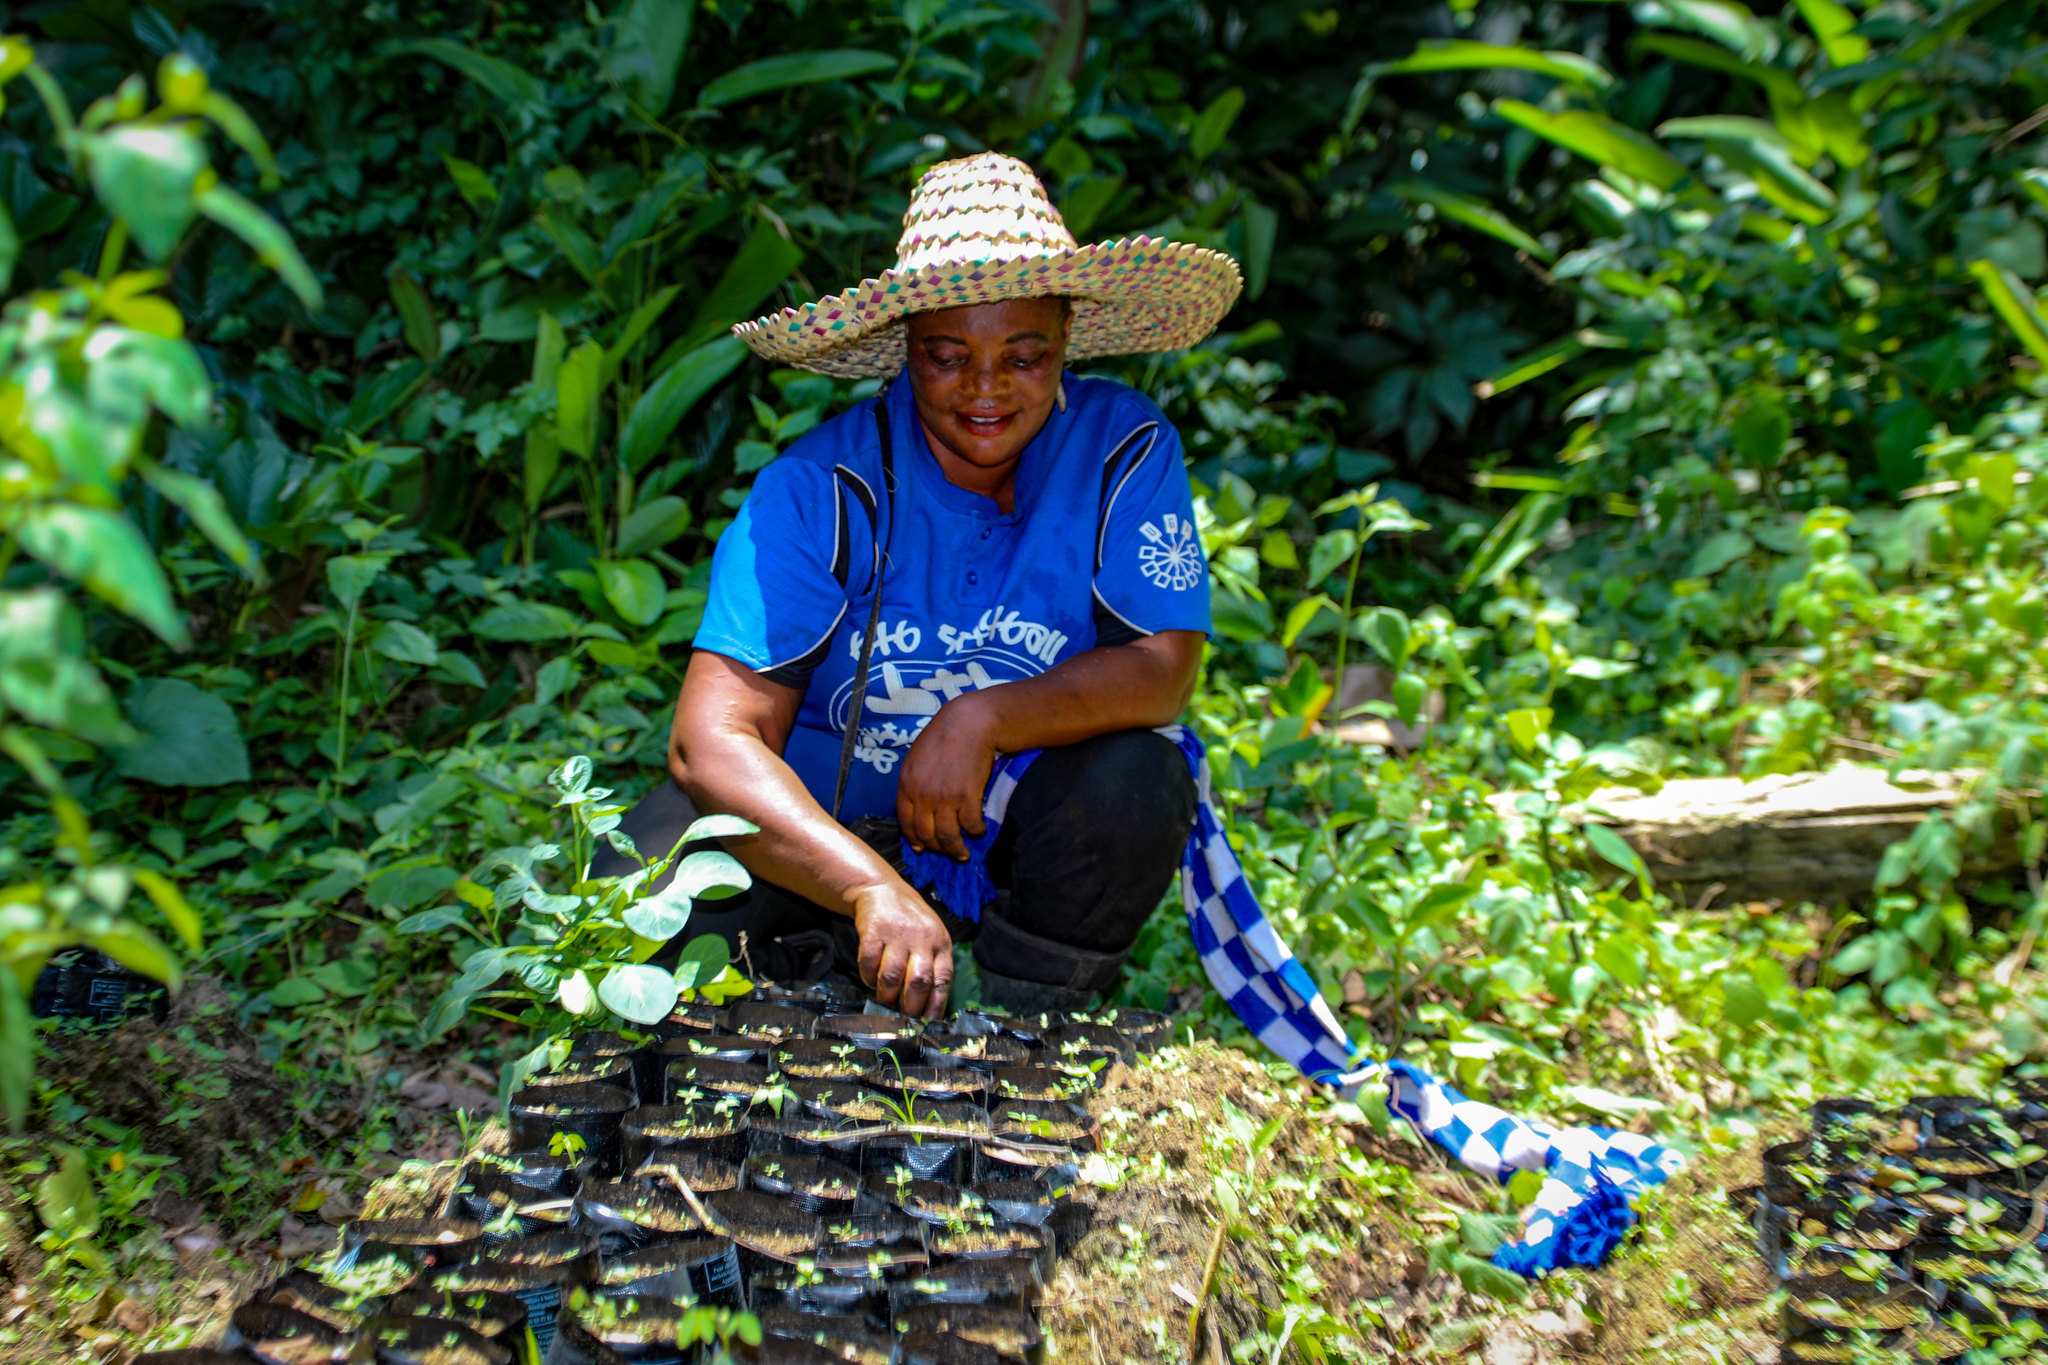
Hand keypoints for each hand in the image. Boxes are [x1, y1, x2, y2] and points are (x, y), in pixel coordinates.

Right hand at [850, 881, 953, 1016]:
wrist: (882, 890)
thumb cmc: (910, 922)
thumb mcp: (931, 938)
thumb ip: (932, 966)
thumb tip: (928, 1008)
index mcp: (940, 943)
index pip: (943, 980)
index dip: (936, 1005)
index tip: (928, 1024)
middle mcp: (922, 938)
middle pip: (918, 981)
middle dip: (910, 1006)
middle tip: (904, 1019)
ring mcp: (897, 934)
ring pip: (891, 976)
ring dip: (886, 995)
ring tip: (885, 1000)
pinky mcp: (874, 931)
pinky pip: (869, 963)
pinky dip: (868, 977)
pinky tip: (870, 979)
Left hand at [897, 696, 997, 861]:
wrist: (970, 724)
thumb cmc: (945, 735)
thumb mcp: (917, 756)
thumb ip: (914, 781)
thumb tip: (918, 802)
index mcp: (907, 784)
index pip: (905, 821)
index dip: (913, 838)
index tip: (920, 847)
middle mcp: (923, 795)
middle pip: (926, 834)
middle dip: (936, 848)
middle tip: (946, 852)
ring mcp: (945, 798)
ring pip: (947, 837)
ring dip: (956, 850)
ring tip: (962, 854)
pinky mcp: (967, 797)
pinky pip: (970, 825)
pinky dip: (976, 831)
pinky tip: (979, 829)